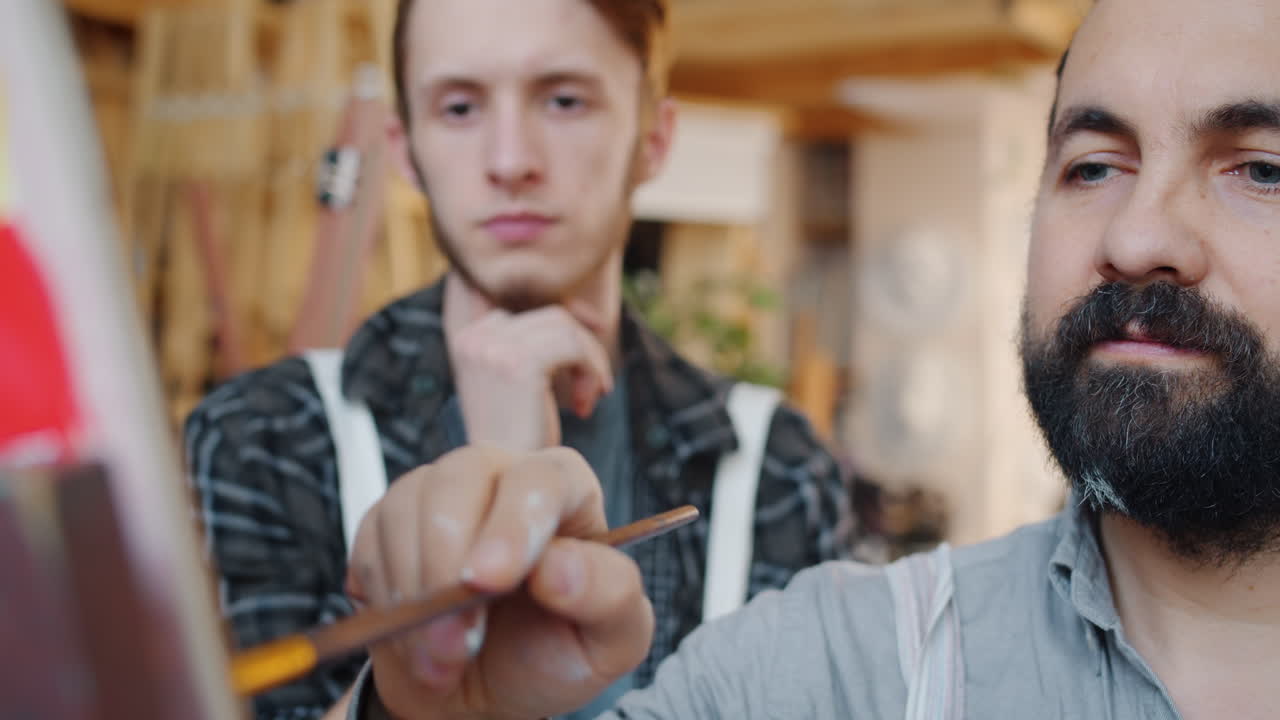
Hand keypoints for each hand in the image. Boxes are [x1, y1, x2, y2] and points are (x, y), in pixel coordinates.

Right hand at [346, 446, 652, 719]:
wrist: (485, 690)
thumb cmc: (552, 653)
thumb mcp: (610, 639)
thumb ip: (609, 595)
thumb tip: (561, 566)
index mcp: (568, 491)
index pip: (541, 478)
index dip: (513, 525)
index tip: (491, 581)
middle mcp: (502, 475)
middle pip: (461, 476)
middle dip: (449, 566)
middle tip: (458, 642)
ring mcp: (440, 492)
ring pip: (407, 508)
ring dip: (416, 594)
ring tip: (443, 656)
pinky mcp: (389, 520)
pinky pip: (370, 539)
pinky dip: (386, 598)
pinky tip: (415, 637)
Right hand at [444, 274, 613, 450]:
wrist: (505, 483)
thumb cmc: (518, 437)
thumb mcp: (516, 381)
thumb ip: (533, 345)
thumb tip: (586, 314)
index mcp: (467, 339)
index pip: (528, 313)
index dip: (566, 327)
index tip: (589, 353)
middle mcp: (474, 339)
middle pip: (551, 317)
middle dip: (582, 350)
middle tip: (592, 390)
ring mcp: (493, 349)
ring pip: (566, 328)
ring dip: (590, 362)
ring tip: (590, 398)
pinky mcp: (519, 363)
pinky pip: (574, 345)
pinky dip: (592, 369)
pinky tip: (588, 404)